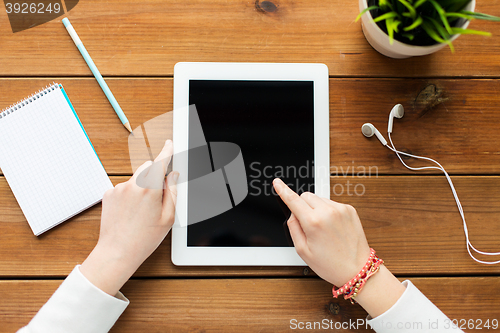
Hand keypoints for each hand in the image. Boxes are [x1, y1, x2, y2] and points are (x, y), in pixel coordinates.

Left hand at [80, 140, 177, 295]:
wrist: (117, 252)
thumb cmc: (144, 238)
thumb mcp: (168, 217)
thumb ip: (172, 192)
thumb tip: (173, 176)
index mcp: (149, 189)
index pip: (160, 162)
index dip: (167, 151)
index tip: (170, 144)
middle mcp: (132, 185)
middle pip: (147, 167)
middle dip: (155, 175)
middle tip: (158, 196)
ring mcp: (118, 189)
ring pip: (136, 178)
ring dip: (142, 186)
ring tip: (142, 211)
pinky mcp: (108, 195)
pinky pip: (124, 188)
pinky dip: (130, 195)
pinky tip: (131, 213)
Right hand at [273, 178, 404, 317]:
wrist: (357, 269)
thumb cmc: (331, 264)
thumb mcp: (303, 251)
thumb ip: (293, 228)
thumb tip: (292, 213)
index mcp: (314, 222)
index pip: (293, 200)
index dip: (283, 190)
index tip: (277, 182)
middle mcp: (328, 212)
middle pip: (305, 196)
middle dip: (302, 206)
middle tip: (307, 224)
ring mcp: (340, 209)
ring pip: (318, 198)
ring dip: (315, 208)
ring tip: (322, 228)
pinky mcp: (349, 209)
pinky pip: (331, 203)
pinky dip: (327, 211)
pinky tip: (332, 227)